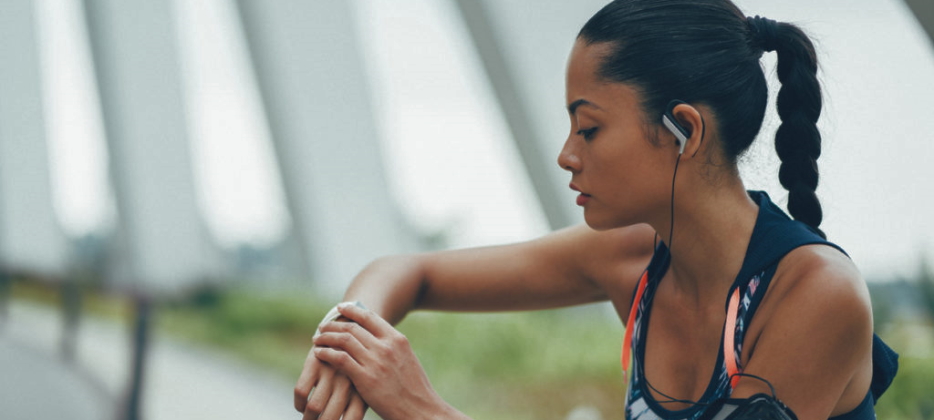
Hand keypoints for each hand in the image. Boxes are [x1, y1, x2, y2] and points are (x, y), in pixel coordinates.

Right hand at [295, 335, 367, 418]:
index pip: (352, 419)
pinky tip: (301, 406)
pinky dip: (298, 404)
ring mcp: (331, 372)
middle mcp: (347, 383)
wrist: (352, 329)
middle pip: (330, 418)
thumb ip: (356, 405)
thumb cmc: (358, 367)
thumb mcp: (363, 386)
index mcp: (362, 391)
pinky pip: (301, 391)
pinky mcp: (316, 362)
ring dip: (307, 419)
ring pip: (314, 407)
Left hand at [313, 303, 465, 419]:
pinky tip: (318, 354)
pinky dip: (326, 353)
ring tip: (317, 339)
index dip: (352, 311)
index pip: (370, 317)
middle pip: (353, 327)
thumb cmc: (415, 389)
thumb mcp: (407, 359)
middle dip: (334, 325)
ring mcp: (375, 362)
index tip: (340, 309)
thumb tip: (376, 341)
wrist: (421, 410)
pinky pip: (339, 359)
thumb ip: (391, 348)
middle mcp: (386, 346)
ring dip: (326, 337)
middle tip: (322, 327)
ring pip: (344, 340)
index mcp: (397, 339)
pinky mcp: (365, 378)